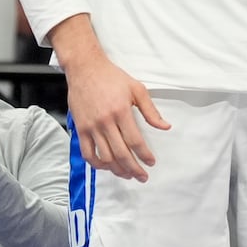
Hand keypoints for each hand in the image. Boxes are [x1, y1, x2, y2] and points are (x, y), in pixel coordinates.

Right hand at [65, 49, 170, 181]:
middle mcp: (105, 121)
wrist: (85, 69)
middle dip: (133, 168)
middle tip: (142, 176)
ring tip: (127, 174)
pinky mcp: (80, 129)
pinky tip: (107, 167)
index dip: (144, 155)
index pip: (135, 141)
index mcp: (121, 111)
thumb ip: (151, 111)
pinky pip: (87, 153)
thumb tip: (165, 127)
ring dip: (117, 170)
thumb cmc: (112, 78)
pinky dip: (97, 164)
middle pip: (121, 153)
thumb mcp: (137, 89)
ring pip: (105, 157)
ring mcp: (91, 127)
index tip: (151, 162)